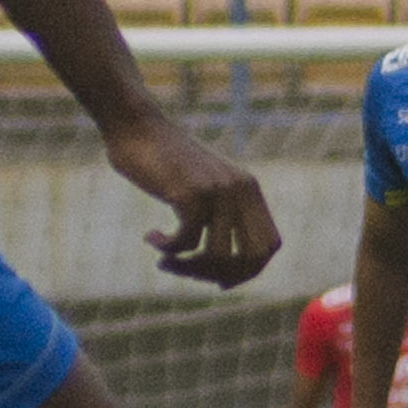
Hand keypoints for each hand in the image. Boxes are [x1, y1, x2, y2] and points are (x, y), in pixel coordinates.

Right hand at [105, 113, 281, 286]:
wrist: (137, 127)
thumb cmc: (164, 160)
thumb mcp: (205, 184)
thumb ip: (221, 212)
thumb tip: (225, 267)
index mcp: (249, 189)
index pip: (270, 245)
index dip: (249, 270)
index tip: (219, 280)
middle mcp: (240, 191)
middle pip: (251, 258)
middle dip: (222, 276)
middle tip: (190, 272)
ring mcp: (217, 193)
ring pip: (216, 257)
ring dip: (187, 268)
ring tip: (165, 262)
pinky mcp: (190, 195)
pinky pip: (185, 243)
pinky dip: (166, 249)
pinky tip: (151, 237)